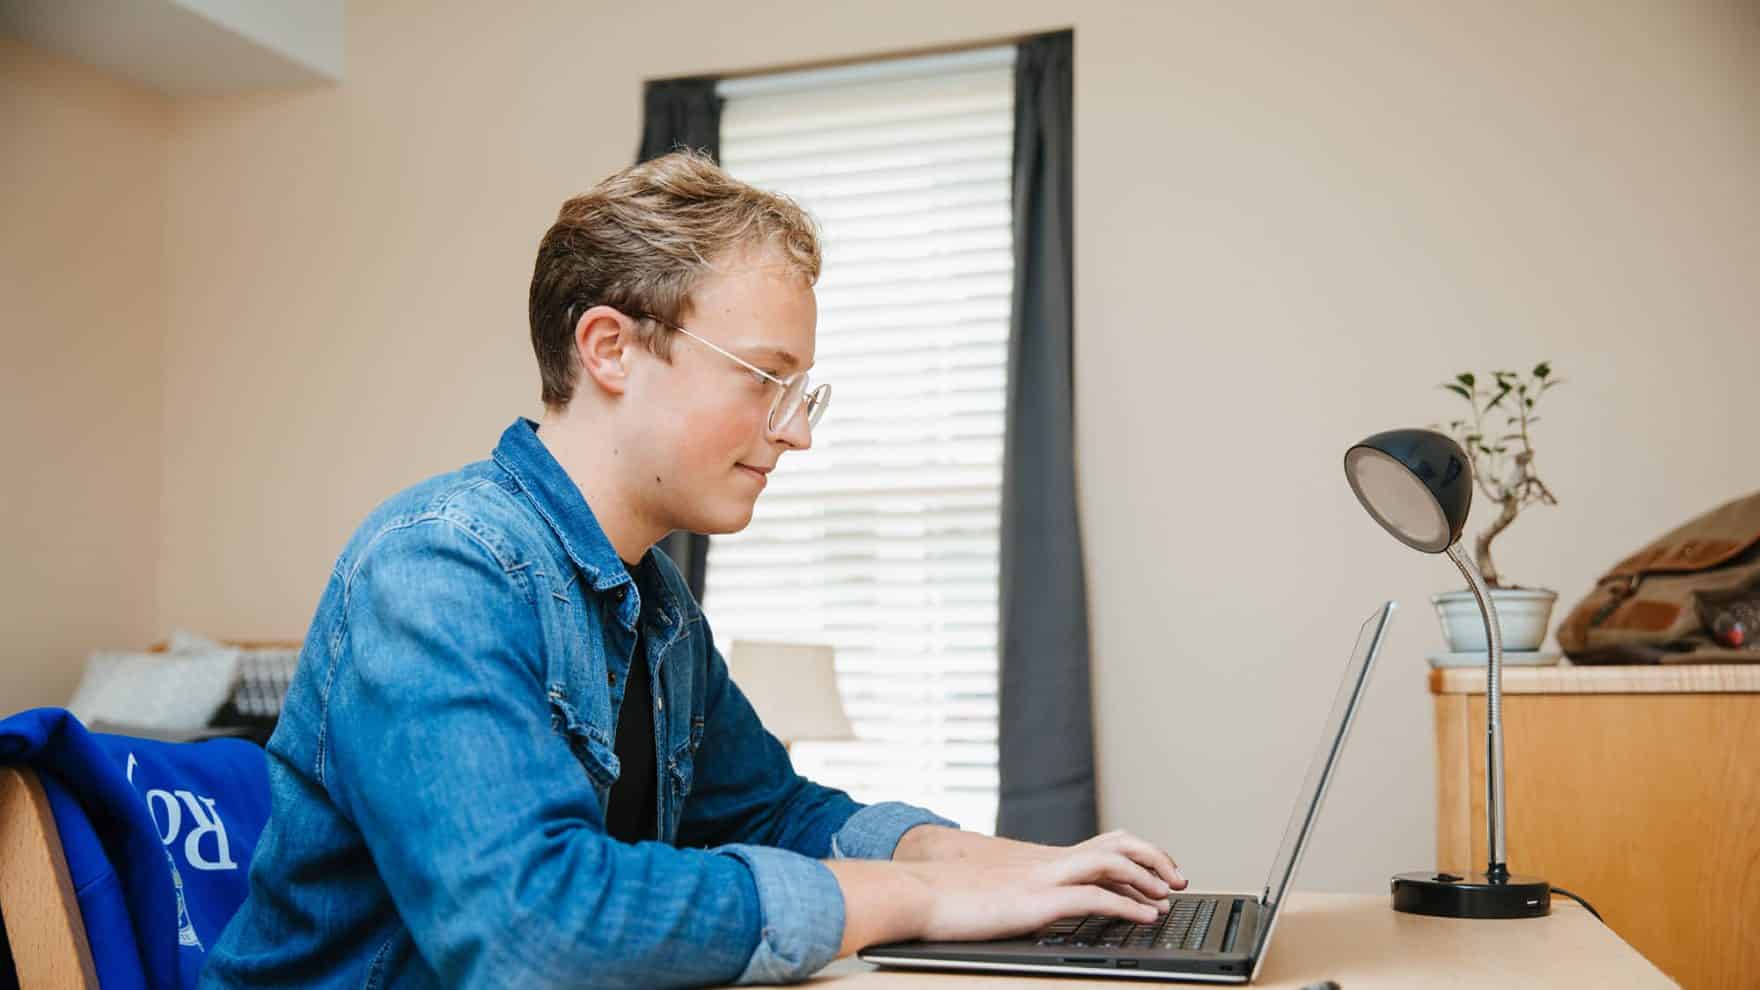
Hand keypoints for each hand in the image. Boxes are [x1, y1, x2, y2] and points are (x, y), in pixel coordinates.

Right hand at [898, 844, 1174, 942]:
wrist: (914, 893)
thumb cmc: (944, 900)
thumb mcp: (990, 894)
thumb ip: (1016, 896)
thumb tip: (1028, 911)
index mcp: (1037, 861)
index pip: (1098, 846)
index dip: (1134, 855)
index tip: (1157, 873)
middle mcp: (1046, 862)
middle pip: (1115, 843)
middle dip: (1153, 857)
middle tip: (1177, 878)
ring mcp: (1043, 877)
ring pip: (1112, 861)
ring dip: (1148, 877)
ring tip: (1169, 897)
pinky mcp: (1036, 900)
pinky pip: (1095, 897)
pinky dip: (1128, 906)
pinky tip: (1145, 917)